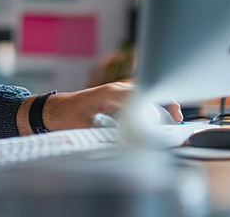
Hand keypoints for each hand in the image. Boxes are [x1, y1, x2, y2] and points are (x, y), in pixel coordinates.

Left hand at [18, 81, 182, 133]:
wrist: (51, 110)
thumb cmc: (66, 117)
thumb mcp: (88, 128)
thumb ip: (110, 134)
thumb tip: (130, 142)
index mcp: (110, 93)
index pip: (142, 93)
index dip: (160, 102)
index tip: (173, 115)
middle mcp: (115, 88)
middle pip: (148, 88)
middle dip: (165, 100)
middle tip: (178, 117)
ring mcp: (115, 91)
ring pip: (144, 92)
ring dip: (158, 102)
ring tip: (173, 117)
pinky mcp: (114, 98)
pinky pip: (136, 97)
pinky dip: (148, 105)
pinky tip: (155, 117)